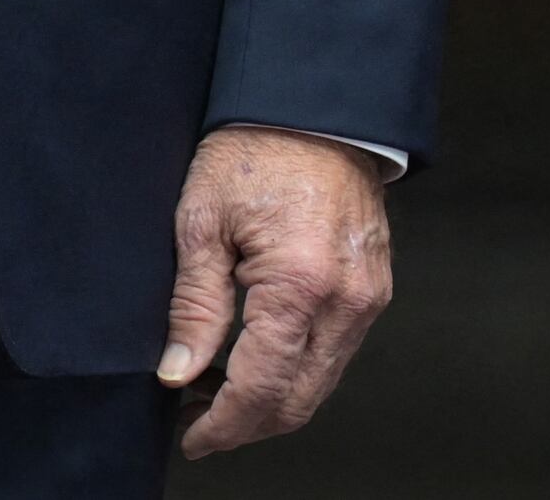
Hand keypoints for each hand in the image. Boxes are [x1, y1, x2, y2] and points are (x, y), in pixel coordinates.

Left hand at [162, 125, 394, 457]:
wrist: (313, 112)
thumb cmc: (253, 152)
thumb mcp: (200, 222)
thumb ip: (193, 306)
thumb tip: (177, 372)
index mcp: (300, 287)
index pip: (262, 388)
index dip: (224, 425)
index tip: (191, 438)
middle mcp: (346, 303)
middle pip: (299, 400)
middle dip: (247, 425)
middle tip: (197, 423)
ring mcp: (367, 300)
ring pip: (320, 383)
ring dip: (271, 402)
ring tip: (215, 395)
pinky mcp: (372, 291)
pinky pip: (334, 353)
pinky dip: (296, 371)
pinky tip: (254, 361)